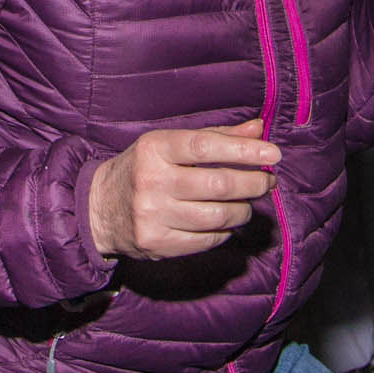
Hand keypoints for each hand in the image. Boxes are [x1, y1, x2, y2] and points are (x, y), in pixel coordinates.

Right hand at [86, 120, 277, 258]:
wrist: (100, 208)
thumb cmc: (145, 169)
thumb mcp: (171, 145)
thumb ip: (216, 137)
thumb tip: (258, 130)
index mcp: (155, 148)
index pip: (206, 147)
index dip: (244, 150)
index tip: (274, 154)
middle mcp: (152, 181)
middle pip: (218, 184)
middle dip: (253, 183)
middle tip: (267, 182)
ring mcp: (153, 215)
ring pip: (218, 216)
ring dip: (243, 210)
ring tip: (247, 204)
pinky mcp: (157, 242)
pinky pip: (208, 240)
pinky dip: (225, 231)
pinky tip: (225, 222)